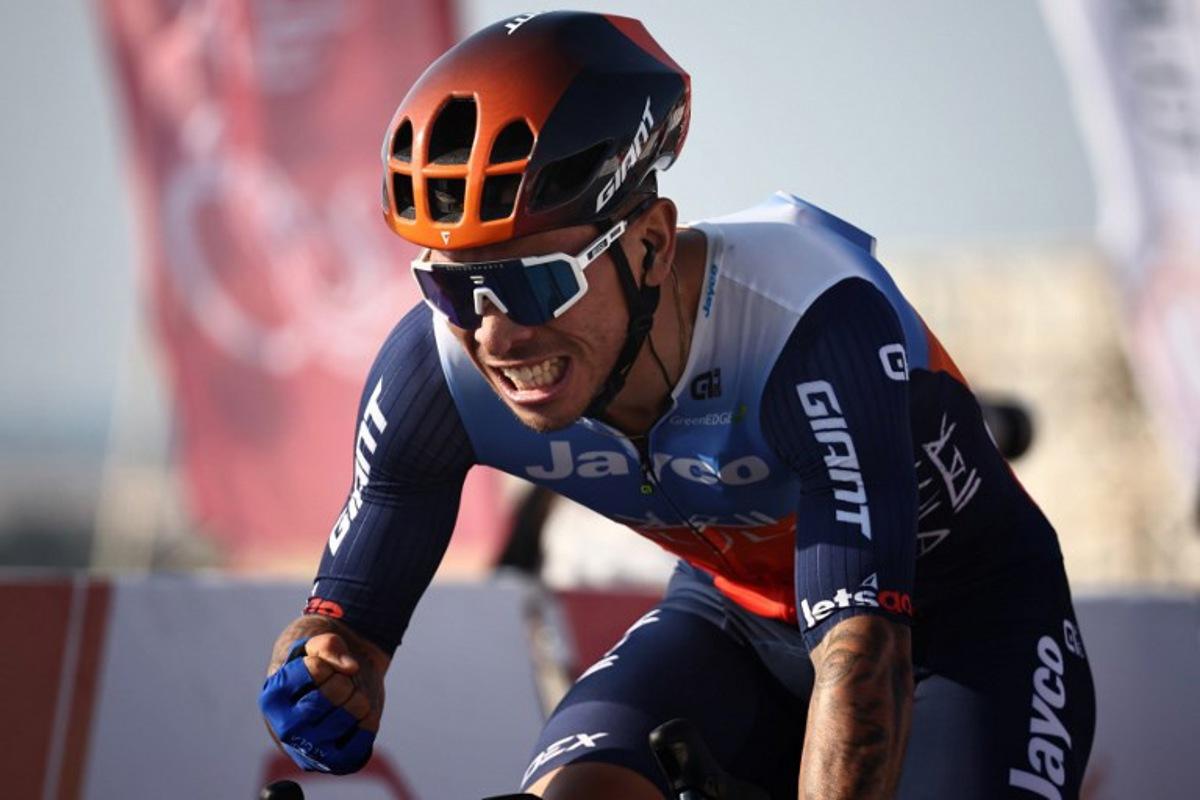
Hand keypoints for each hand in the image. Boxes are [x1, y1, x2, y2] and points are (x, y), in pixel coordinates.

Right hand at [259, 634, 378, 773]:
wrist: (325, 699)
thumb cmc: (316, 667)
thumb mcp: (314, 646)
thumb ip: (327, 645)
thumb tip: (350, 667)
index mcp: (272, 698)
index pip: (316, 668)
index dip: (327, 661)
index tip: (319, 668)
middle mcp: (285, 730)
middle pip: (336, 690)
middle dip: (344, 679)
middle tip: (336, 684)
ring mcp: (311, 751)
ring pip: (354, 710)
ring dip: (359, 697)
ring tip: (344, 702)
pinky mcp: (337, 763)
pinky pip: (367, 734)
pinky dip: (369, 719)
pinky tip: (354, 720)